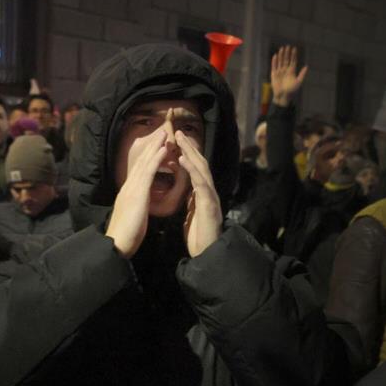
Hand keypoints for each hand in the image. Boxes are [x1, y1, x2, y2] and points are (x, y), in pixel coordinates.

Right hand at [105, 124, 168, 257]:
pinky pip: (149, 172)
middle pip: (141, 161)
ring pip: (145, 162)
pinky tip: (164, 149)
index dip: (148, 156)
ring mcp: (132, 188)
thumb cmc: (125, 235)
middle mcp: (129, 186)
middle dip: (152, 146)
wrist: (117, 243)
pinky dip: (156, 159)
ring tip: (164, 133)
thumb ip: (136, 205)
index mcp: (129, 192)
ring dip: (155, 146)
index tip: (157, 145)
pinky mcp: (138, 193)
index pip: (140, 170)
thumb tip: (139, 202)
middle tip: (161, 131)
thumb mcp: (133, 215)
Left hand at [176, 131, 222, 256]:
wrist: (207, 253)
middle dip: (189, 147)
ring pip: (202, 170)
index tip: (174, 140)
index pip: (194, 169)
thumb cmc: (199, 234)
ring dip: (191, 153)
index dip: (186, 154)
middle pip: (200, 164)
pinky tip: (183, 160)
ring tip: (180, 139)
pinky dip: (192, 170)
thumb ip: (191, 197)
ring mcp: (211, 197)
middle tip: (177, 131)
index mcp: (201, 193)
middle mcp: (208, 192)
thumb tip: (187, 187)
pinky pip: (201, 184)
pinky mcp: (210, 205)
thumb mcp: (192, 211)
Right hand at [270, 45, 307, 106]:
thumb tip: (306, 66)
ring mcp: (279, 72)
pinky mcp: (274, 74)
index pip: (292, 61)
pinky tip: (276, 56)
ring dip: (281, 55)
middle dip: (287, 53)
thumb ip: (302, 74)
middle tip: (288, 46)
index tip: (294, 48)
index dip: (293, 55)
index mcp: (292, 71)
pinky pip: (274, 66)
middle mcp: (285, 70)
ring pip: (280, 61)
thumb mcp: (299, 82)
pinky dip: (274, 61)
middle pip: (286, 59)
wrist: (283, 96)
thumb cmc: (292, 90)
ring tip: (282, 49)